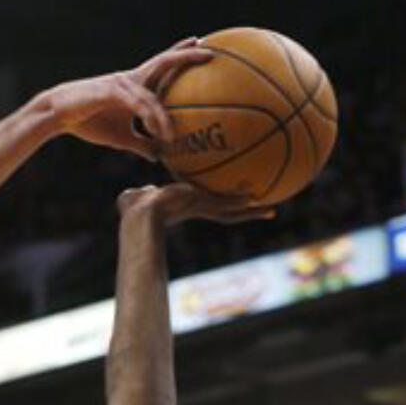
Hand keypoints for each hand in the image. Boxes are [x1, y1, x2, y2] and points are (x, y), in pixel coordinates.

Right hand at [46, 38, 212, 159]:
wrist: (59, 115)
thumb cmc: (89, 122)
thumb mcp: (120, 137)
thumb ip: (141, 143)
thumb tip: (159, 156)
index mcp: (135, 85)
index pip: (162, 67)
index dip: (180, 56)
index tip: (201, 48)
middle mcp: (132, 80)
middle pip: (163, 62)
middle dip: (185, 56)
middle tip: (210, 54)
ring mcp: (122, 84)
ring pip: (152, 92)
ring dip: (166, 112)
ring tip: (175, 132)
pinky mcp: (112, 92)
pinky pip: (138, 106)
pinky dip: (151, 119)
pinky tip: (160, 132)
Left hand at [117, 183, 276, 225]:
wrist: (139, 214)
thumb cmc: (134, 208)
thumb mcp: (140, 197)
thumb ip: (144, 193)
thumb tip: (142, 190)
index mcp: (188, 208)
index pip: (212, 208)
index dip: (223, 206)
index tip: (232, 205)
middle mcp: (199, 211)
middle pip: (229, 214)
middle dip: (245, 212)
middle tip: (264, 211)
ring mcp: (202, 209)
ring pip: (233, 212)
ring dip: (252, 211)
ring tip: (271, 210)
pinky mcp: (202, 205)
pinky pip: (228, 204)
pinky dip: (242, 203)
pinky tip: (258, 198)